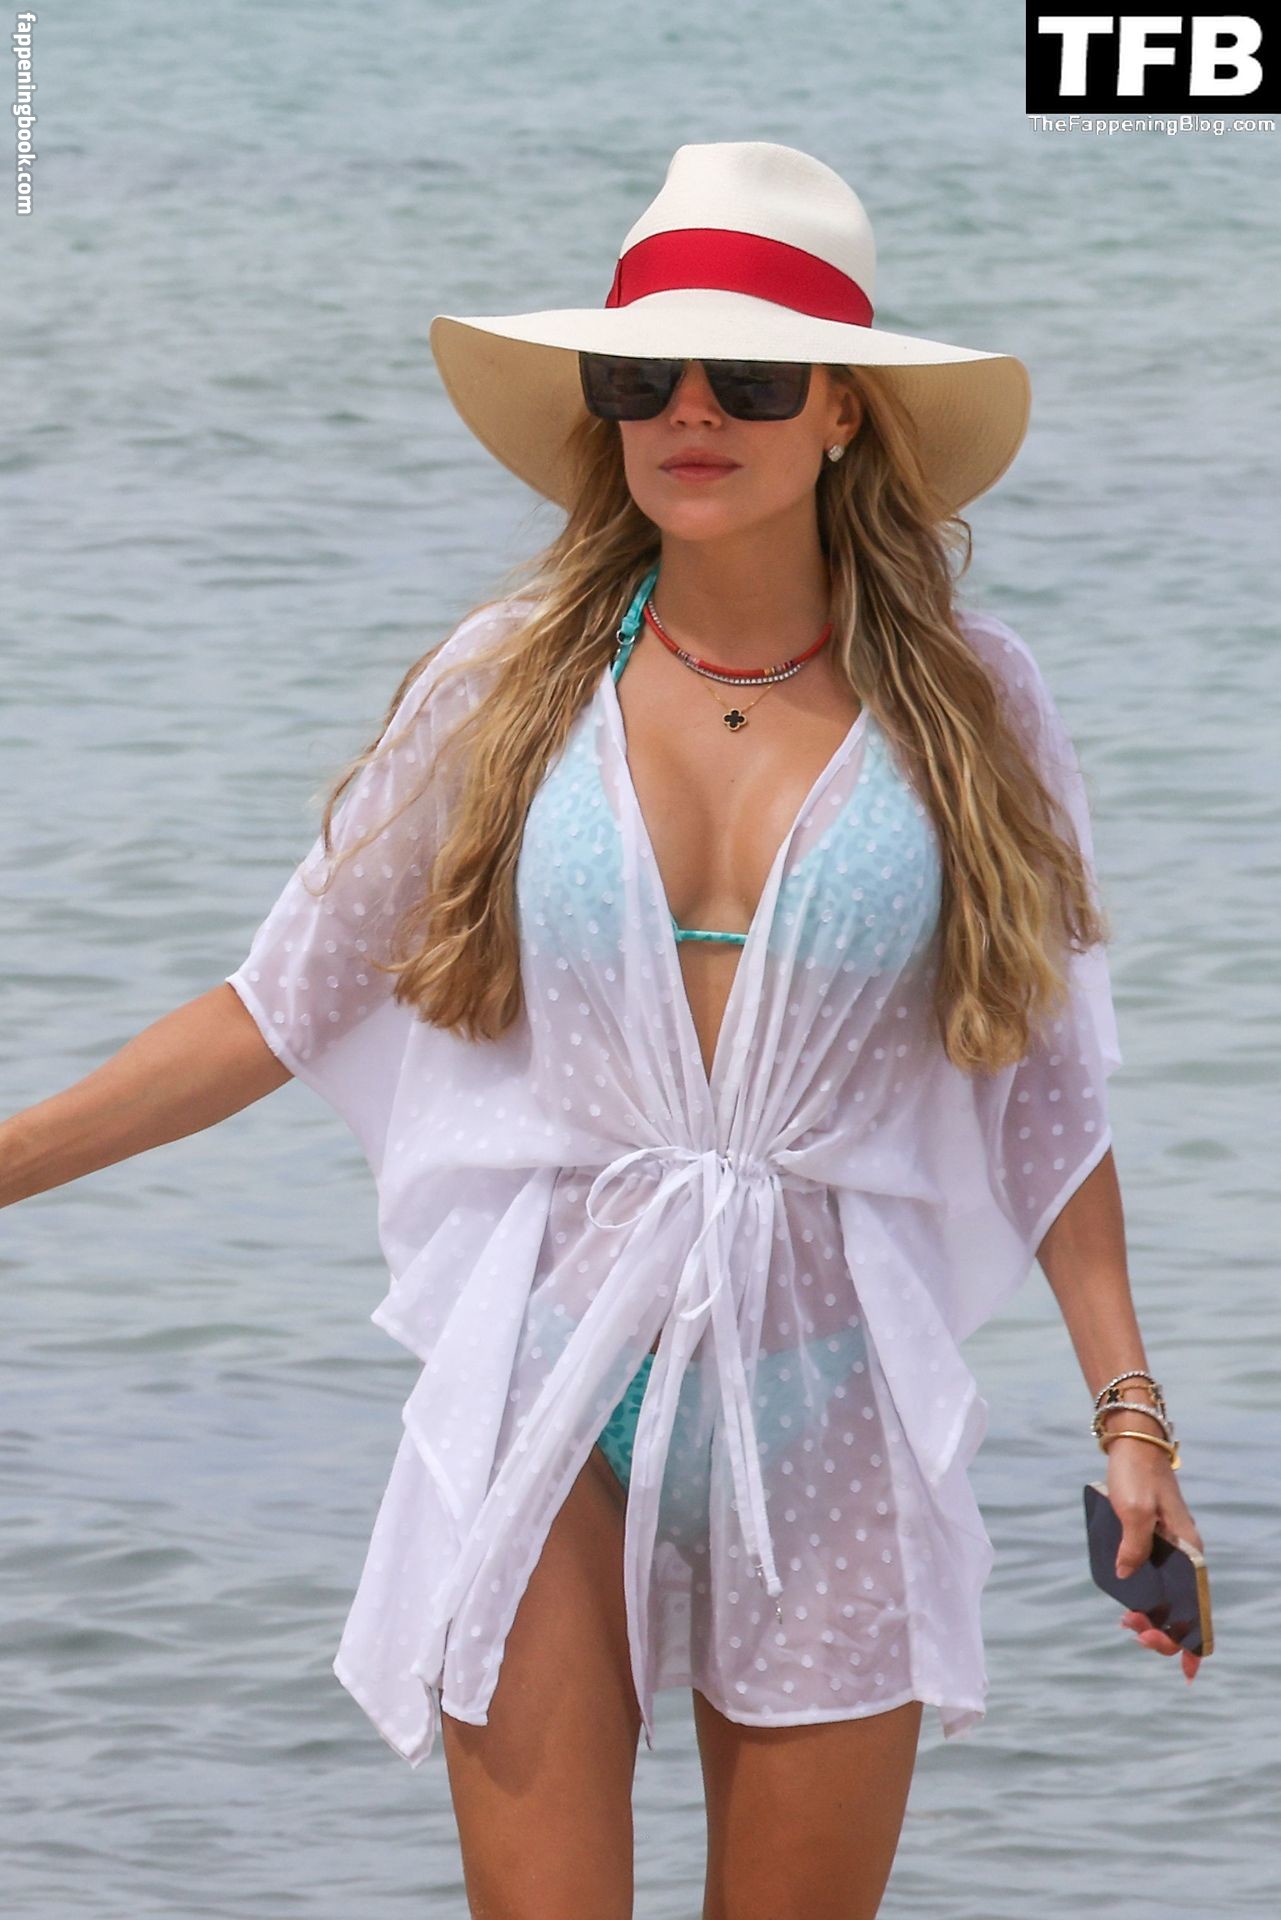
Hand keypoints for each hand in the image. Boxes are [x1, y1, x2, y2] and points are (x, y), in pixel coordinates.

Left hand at [1106, 1438, 1204, 1683]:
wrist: (1134, 1446)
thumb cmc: (1136, 1475)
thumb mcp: (1132, 1509)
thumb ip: (1132, 1545)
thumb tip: (1125, 1575)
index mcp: (1189, 1551)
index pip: (1199, 1607)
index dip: (1195, 1642)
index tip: (1188, 1671)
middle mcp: (1184, 1555)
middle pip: (1182, 1609)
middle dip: (1164, 1633)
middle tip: (1134, 1630)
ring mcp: (1170, 1550)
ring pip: (1167, 1598)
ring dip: (1152, 1618)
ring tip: (1127, 1622)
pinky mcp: (1154, 1543)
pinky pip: (1154, 1580)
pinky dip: (1145, 1598)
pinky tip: (1130, 1606)